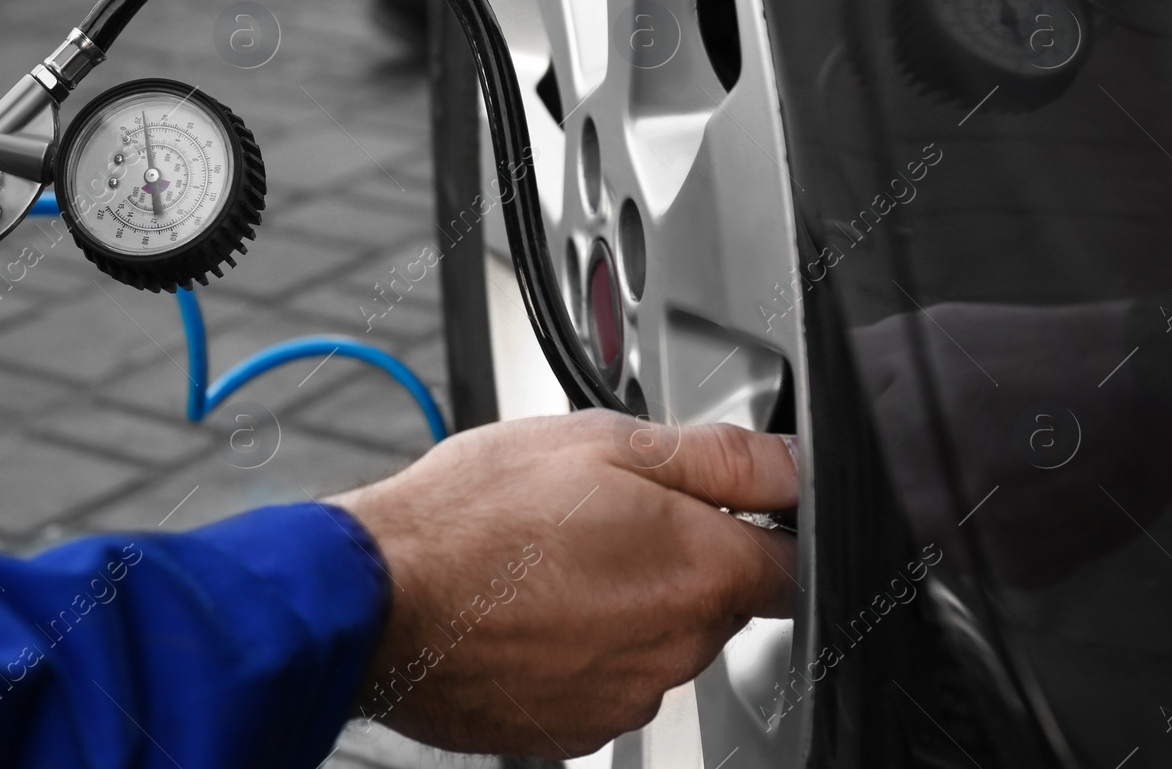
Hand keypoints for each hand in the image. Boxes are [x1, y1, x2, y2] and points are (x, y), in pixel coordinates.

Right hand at [331, 410, 797, 757]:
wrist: (377, 598)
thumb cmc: (475, 516)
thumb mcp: (602, 442)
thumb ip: (717, 459)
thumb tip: (789, 465)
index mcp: (699, 571)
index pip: (794, 565)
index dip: (767, 528)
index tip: (728, 509)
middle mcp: (675, 649)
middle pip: (717, 602)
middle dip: (679, 557)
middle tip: (604, 515)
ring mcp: (623, 697)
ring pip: (657, 641)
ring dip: (626, 602)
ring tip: (552, 558)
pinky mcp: (573, 729)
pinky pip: (604, 680)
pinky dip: (580, 646)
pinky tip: (530, 604)